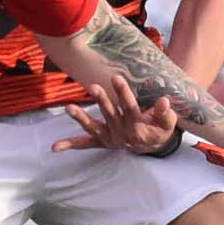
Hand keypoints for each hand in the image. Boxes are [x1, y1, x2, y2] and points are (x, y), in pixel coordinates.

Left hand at [55, 77, 182, 155]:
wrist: (153, 146)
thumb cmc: (161, 129)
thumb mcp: (168, 122)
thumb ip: (165, 112)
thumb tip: (163, 101)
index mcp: (137, 125)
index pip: (129, 106)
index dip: (123, 92)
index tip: (116, 77)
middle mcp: (121, 132)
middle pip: (110, 114)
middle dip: (102, 101)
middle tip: (93, 87)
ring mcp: (110, 138)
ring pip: (93, 127)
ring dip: (81, 118)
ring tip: (68, 108)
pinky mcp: (102, 142)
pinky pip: (86, 144)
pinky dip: (71, 144)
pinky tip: (55, 147)